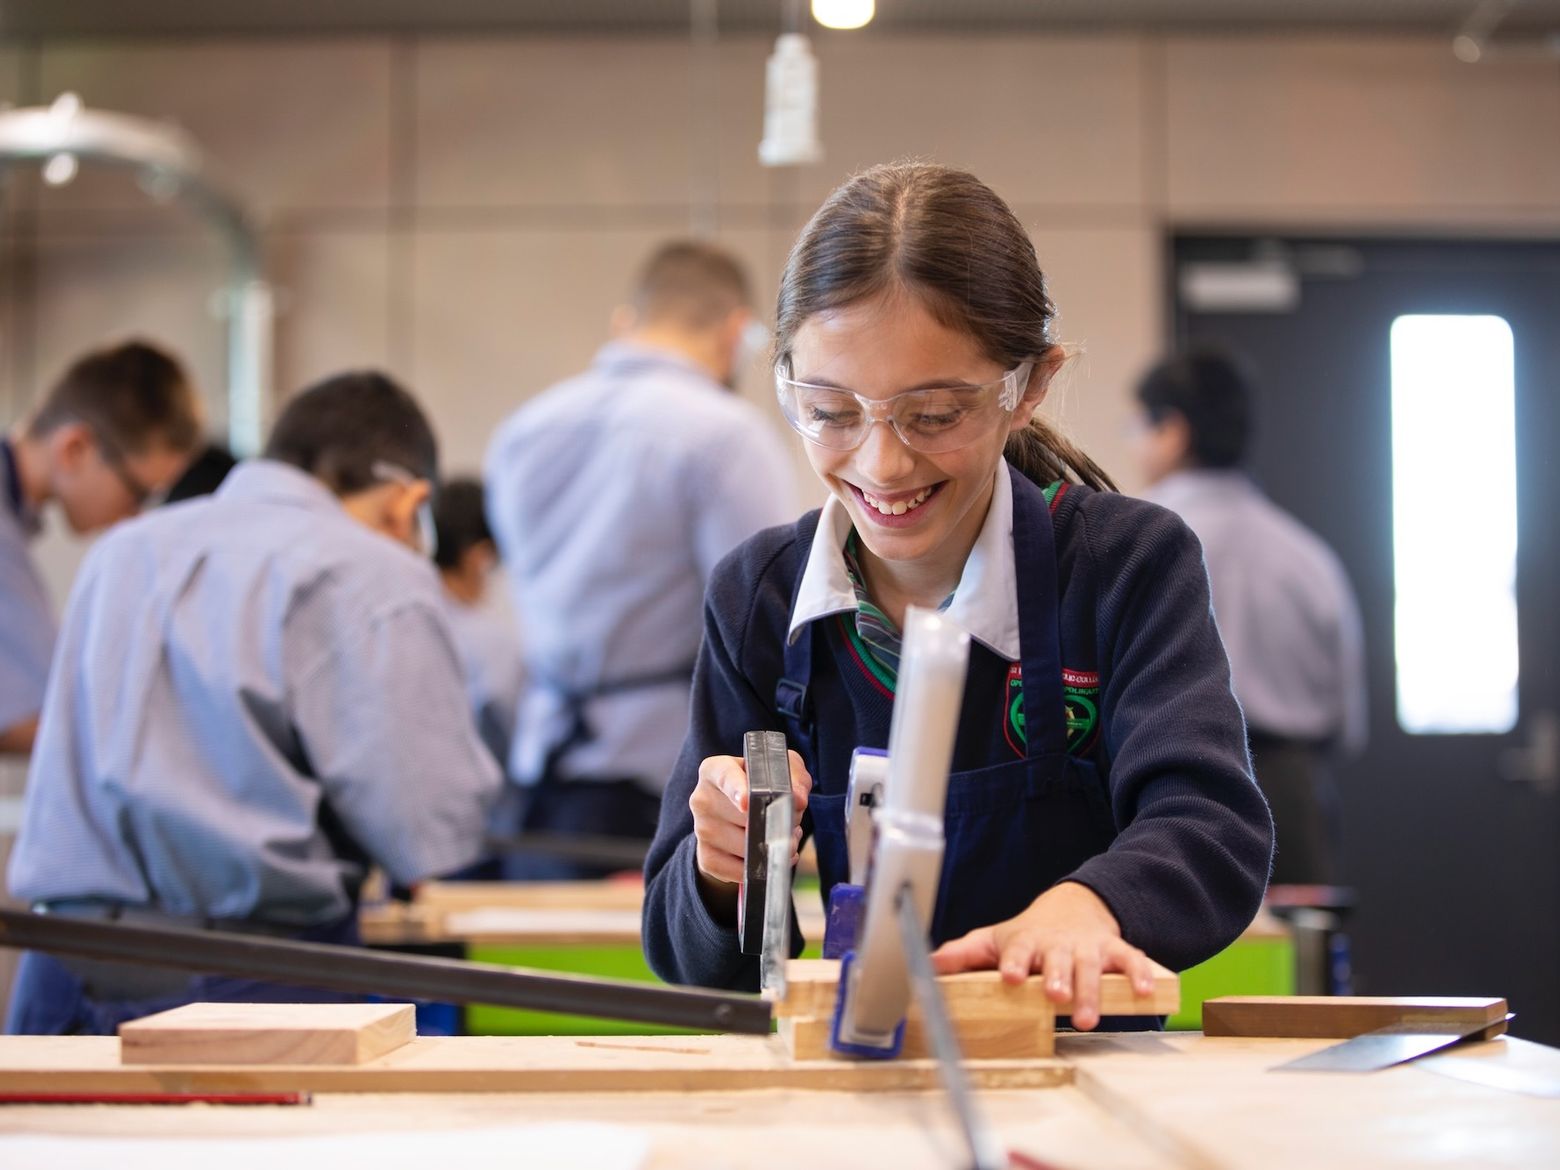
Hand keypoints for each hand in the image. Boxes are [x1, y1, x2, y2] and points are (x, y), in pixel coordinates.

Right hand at [688, 748, 810, 888]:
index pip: (724, 777)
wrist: (742, 816)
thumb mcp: (782, 773)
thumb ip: (794, 779)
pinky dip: (760, 868)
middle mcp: (702, 798)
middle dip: (773, 823)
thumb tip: (798, 800)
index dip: (737, 790)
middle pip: (742, 817)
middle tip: (791, 822)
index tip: (748, 803)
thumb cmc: (762, 788)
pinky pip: (737, 870)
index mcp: (715, 770)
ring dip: (771, 847)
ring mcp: (701, 830)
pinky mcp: (706, 857)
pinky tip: (768, 857)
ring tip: (782, 837)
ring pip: (743, 847)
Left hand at [930, 882, 1154, 1030]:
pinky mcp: (1114, 950)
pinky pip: (1130, 960)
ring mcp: (1087, 946)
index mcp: (1025, 941)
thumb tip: (927, 965)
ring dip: (1090, 989)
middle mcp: (1057, 944)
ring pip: (1091, 966)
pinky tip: (1146, 992)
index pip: (1018, 950)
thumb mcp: (994, 940)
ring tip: (1087, 1016)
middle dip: (1057, 977)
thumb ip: (964, 953)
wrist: (1072, 907)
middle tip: (1055, 997)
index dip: (1014, 962)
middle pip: (1058, 959)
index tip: (1010, 976)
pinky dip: (1140, 974)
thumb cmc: (1027, 934)